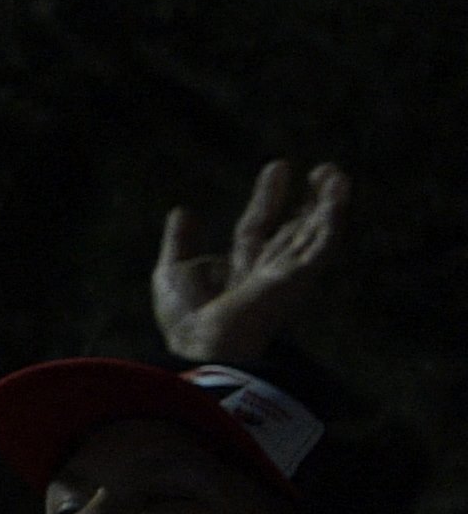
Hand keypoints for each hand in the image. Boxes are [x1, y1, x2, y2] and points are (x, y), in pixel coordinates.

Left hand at [155, 160, 347, 365]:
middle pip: (295, 228)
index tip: (279, 166)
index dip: (270, 196)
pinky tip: (338, 197)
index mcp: (241, 270)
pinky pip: (321, 247)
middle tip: (324, 169)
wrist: (198, 346)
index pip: (259, 226)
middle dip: (312, 200)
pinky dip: (331, 221)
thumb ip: (181, 241)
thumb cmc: (185, 321)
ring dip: (329, 204)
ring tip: (336, 173)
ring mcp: (286, 276)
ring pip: (315, 234)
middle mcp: (268, 272)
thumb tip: (183, 210)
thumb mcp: (174, 270)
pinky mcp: (297, 279)